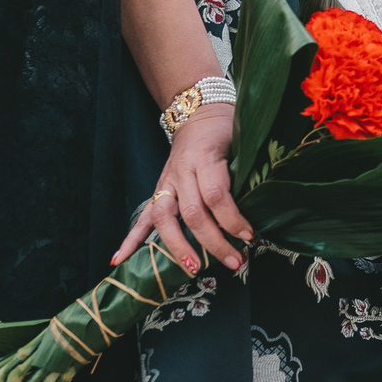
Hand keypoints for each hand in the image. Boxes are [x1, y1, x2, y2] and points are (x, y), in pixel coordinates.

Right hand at [112, 107, 251, 274]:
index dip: (232, 219)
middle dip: (213, 242)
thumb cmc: (225, 129)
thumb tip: (261, 210)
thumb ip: (245, 173)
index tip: (249, 236)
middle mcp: (182, 172)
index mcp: (205, 158)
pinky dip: (131, 239)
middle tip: (234, 262)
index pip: (216, 195)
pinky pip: (142, 216)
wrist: (197, 113)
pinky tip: (120, 259)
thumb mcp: (240, 143)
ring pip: (164, 218)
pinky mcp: (157, 190)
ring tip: (193, 268)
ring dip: (177, 246)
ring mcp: (166, 182)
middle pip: (192, 213)